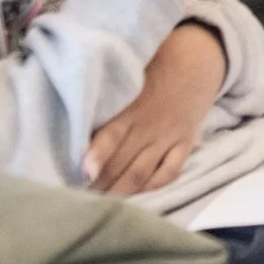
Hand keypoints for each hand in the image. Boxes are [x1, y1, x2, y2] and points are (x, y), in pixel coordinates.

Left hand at [85, 22, 223, 193]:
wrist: (197, 57)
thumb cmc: (151, 64)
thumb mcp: (127, 74)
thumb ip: (103, 97)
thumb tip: (65, 110)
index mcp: (131, 107)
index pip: (111, 136)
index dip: (97, 156)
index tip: (82, 174)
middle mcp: (149, 126)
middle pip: (121, 165)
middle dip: (98, 187)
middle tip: (76, 203)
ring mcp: (168, 137)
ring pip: (141, 174)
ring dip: (120, 193)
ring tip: (100, 206)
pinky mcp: (185, 144)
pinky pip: (169, 173)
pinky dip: (152, 186)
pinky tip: (136, 193)